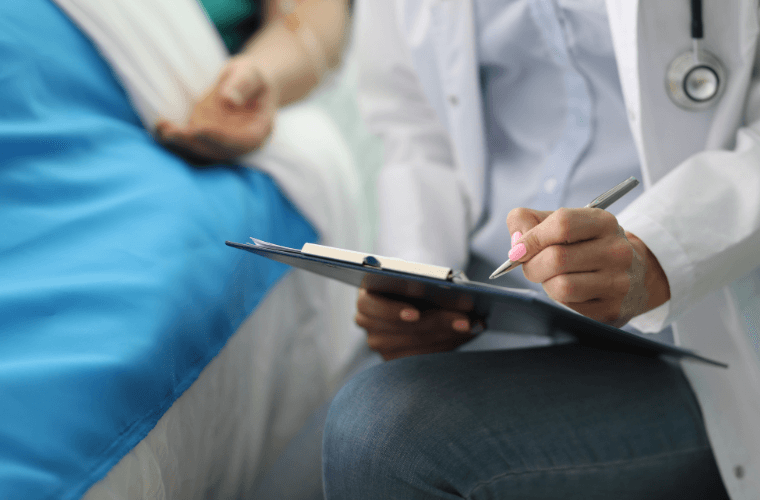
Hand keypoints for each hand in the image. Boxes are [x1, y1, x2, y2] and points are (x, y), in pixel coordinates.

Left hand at [155, 55, 277, 163]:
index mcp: (258, 131)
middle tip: (170, 131)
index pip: (241, 142)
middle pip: (217, 151)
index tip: (198, 129)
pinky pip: (192, 143)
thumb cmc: (251, 77)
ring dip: (181, 142)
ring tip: (162, 126)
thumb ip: (243, 84)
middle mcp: (240, 143)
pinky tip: (161, 125)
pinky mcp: (207, 139)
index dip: (219, 139)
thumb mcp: (251, 73)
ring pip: (202, 150)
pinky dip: (175, 138)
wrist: (245, 83)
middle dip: (193, 143)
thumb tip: (229, 99)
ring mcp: (222, 143)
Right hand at [355, 288, 482, 360]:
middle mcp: (366, 324)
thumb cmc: (410, 281)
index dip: (392, 311)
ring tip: (471, 326)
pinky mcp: (395, 359)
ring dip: (448, 335)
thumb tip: (460, 294)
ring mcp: (380, 345)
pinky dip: (448, 344)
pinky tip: (466, 334)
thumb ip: (426, 281)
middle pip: (402, 330)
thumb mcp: (414, 275)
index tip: (416, 314)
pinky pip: (424, 356)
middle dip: (438, 323)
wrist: (407, 292)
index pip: (370, 306)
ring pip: (417, 345)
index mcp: (365, 298)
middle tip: (465, 320)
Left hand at [506, 207, 669, 326]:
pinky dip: (559, 299)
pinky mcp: (612, 309)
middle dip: (532, 265)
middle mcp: (617, 251)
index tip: (517, 250)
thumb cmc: (585, 245)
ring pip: (561, 286)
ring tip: (552, 278)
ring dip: (546, 283)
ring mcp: (618, 282)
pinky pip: (569, 306)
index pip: (562, 224)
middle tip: (531, 266)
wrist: (632, 273)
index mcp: (604, 222)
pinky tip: (569, 291)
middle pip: (556, 258)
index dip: (532, 238)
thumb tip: (516, 243)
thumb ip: (529, 221)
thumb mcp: (562, 223)